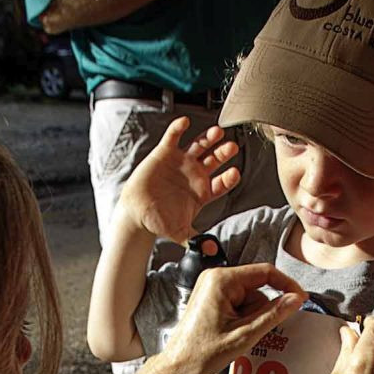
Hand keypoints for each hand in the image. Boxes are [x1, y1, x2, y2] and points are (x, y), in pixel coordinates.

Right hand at [119, 118, 239, 243]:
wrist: (138, 213)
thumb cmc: (161, 222)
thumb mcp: (181, 233)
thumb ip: (197, 241)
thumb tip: (212, 251)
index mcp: (204, 192)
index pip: (221, 183)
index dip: (228, 178)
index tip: (234, 173)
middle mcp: (196, 174)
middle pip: (215, 160)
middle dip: (223, 153)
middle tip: (231, 147)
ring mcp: (182, 162)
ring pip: (199, 146)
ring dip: (208, 138)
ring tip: (216, 133)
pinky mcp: (165, 153)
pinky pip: (174, 137)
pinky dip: (179, 128)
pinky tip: (186, 122)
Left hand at [162, 262, 305, 373]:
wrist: (178, 366)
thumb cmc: (202, 353)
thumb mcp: (245, 335)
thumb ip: (273, 314)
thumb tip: (296, 299)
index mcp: (222, 280)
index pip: (265, 272)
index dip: (287, 286)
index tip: (300, 300)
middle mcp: (215, 278)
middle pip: (257, 287)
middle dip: (261, 311)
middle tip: (250, 332)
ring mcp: (212, 287)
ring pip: (250, 297)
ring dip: (251, 318)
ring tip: (235, 336)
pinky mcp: (212, 297)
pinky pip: (239, 303)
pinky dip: (242, 319)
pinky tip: (231, 333)